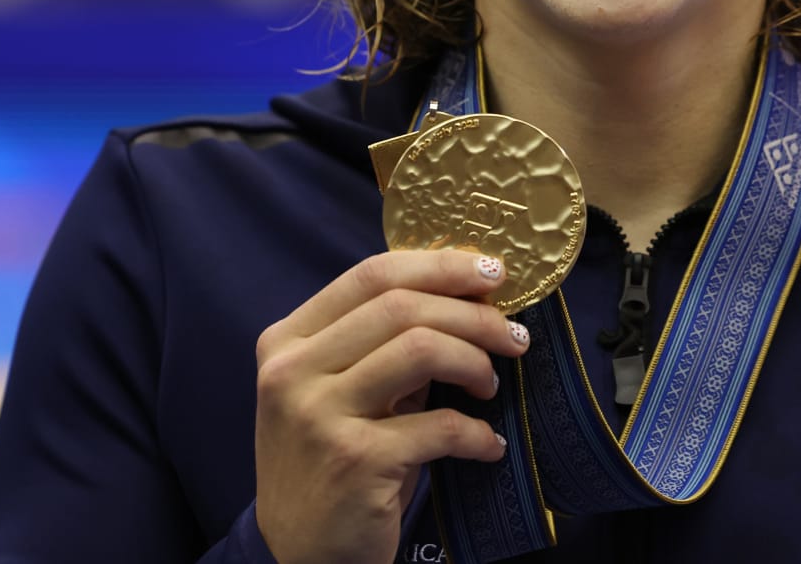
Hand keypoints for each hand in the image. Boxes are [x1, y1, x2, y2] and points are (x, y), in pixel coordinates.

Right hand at [252, 250, 530, 563]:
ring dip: (475, 363)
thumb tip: (467, 295)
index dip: (441, 266)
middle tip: (513, 336)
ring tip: (490, 386)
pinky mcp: (353, 460)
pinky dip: (476, 433)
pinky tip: (488, 445)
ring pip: (421, 349)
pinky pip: (439, 425)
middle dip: (473, 315)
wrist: (304, 554)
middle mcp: (293, 371)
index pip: (372, 275)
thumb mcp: (338, 391)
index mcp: (287, 340)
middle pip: (402, 307)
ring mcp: (318, 415)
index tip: (493, 272)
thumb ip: (380, 343)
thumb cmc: (334, 460)